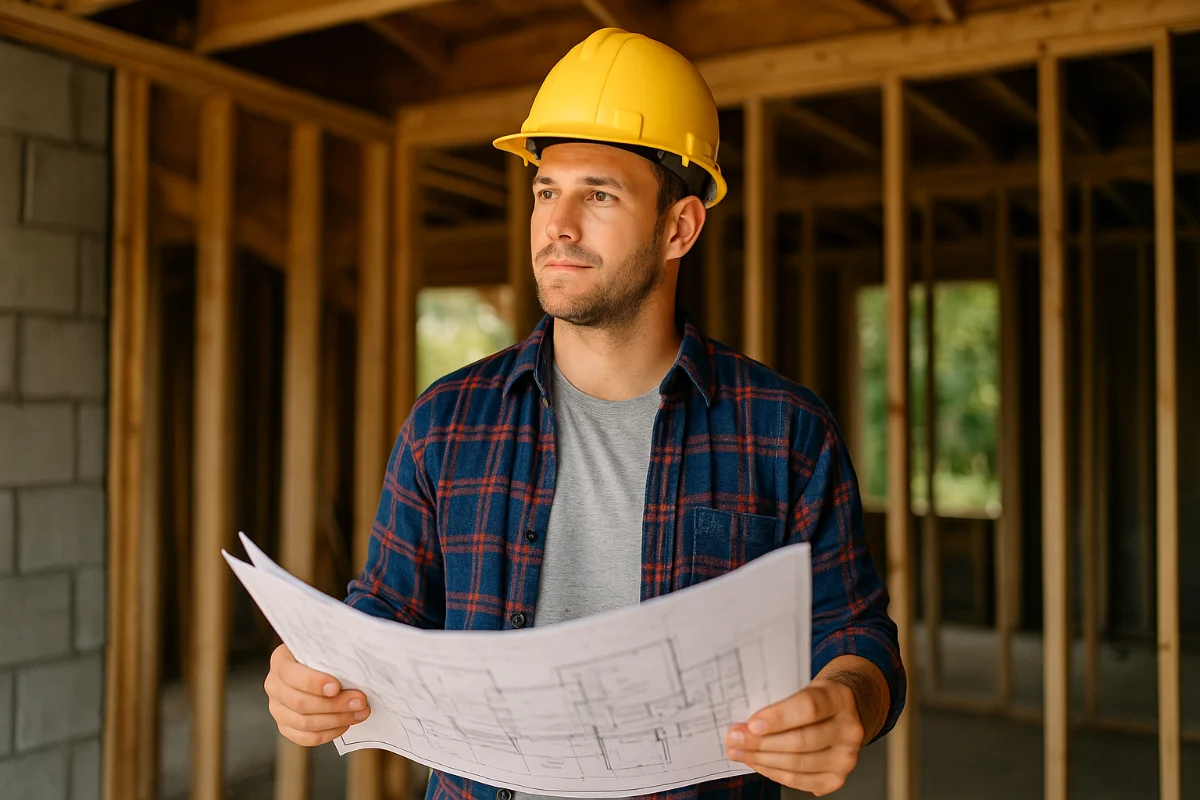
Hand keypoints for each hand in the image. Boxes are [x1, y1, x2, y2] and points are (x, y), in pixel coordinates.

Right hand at [264, 643, 370, 745]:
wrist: (322, 667)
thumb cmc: (326, 654)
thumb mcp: (327, 646)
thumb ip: (335, 653)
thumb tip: (355, 667)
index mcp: (281, 661)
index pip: (292, 675)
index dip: (314, 683)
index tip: (337, 687)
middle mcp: (274, 685)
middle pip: (300, 703)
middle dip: (334, 704)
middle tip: (360, 701)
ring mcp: (277, 708)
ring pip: (304, 723)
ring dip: (336, 720)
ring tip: (359, 713)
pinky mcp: (285, 726)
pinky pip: (305, 738)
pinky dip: (328, 733)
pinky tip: (345, 724)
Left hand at [725, 678, 864, 796]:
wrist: (846, 711)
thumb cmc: (816, 697)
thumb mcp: (803, 685)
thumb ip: (780, 698)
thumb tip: (744, 717)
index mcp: (840, 698)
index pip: (809, 708)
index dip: (778, 717)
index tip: (751, 723)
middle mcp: (849, 729)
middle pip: (801, 741)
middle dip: (761, 742)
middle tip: (734, 738)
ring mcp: (846, 757)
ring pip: (798, 764)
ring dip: (762, 759)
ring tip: (739, 751)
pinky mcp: (836, 778)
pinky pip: (799, 781)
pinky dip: (773, 772)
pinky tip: (757, 763)